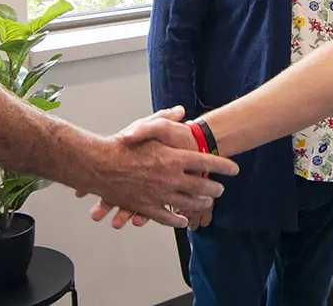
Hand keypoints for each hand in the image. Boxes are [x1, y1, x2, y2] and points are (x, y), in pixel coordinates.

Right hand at [75, 108, 235, 228]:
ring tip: (208, 203)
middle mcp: (171, 178)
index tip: (234, 169)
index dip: (224, 166)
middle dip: (215, 189)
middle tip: (220, 190)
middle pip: (202, 186)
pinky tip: (184, 220)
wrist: (99, 165)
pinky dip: (178, 220)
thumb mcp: (146, 125)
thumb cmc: (122, 144)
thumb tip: (181, 111)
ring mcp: (160, 195)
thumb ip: (166, 118)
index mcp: (174, 157)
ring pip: (188, 203)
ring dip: (201, 204)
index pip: (208, 162)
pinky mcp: (147, 207)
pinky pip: (168, 217)